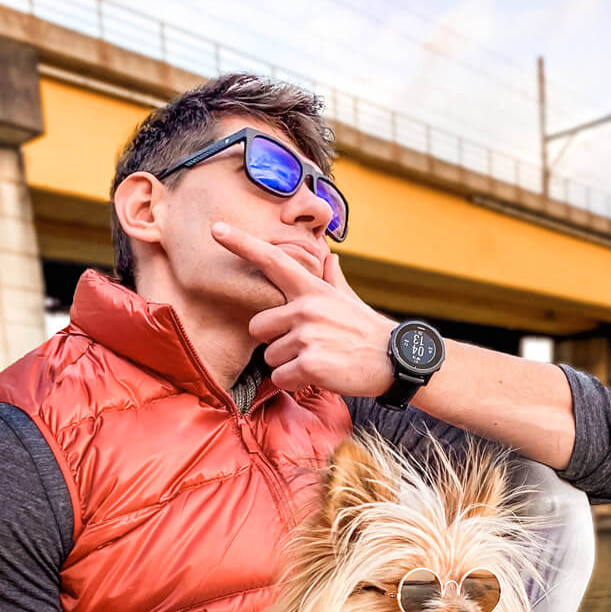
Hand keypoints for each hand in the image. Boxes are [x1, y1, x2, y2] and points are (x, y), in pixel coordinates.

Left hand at [211, 222, 395, 396]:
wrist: (394, 359)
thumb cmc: (367, 331)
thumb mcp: (349, 300)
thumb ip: (331, 280)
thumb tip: (331, 258)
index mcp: (312, 289)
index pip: (272, 261)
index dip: (241, 243)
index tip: (216, 228)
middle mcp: (306, 309)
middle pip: (257, 328)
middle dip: (274, 342)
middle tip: (304, 347)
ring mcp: (308, 336)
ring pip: (270, 358)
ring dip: (288, 366)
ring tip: (319, 360)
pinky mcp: (310, 364)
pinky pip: (280, 378)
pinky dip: (295, 383)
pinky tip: (319, 376)